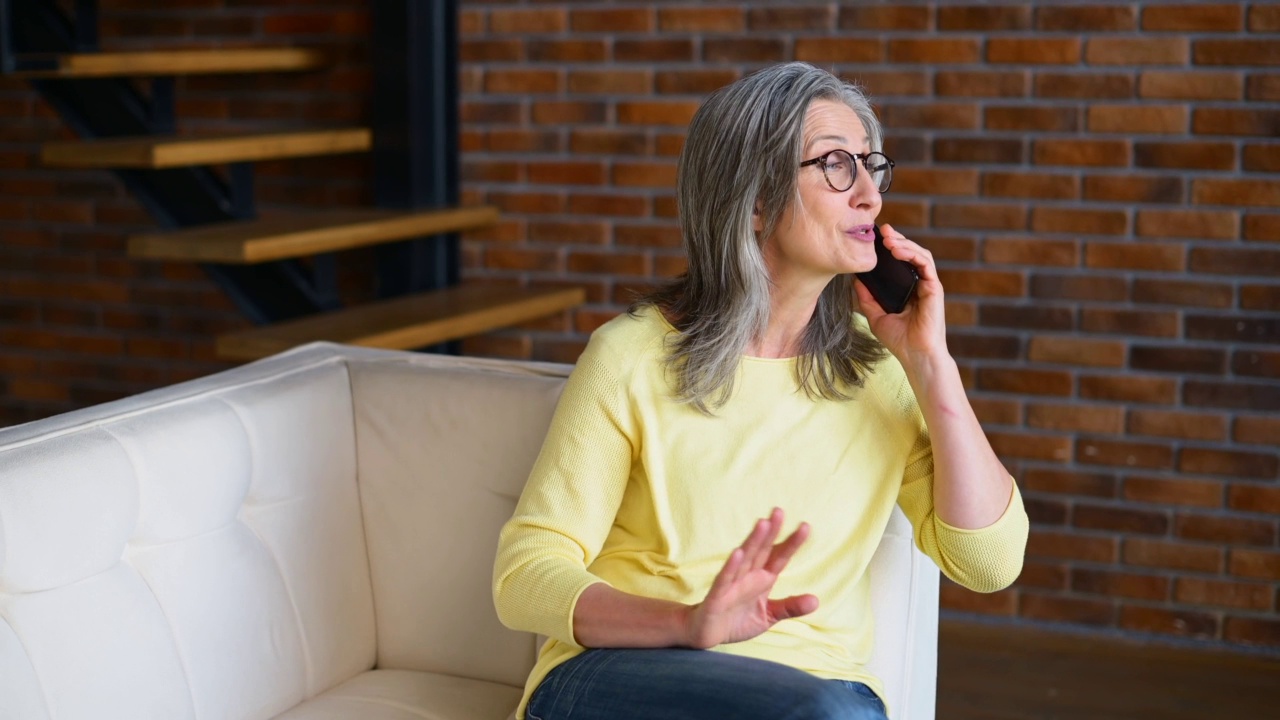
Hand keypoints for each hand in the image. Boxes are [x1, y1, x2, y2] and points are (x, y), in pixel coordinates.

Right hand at [684, 508, 817, 648]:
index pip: (779, 558)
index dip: (791, 543)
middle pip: (761, 551)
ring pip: (745, 559)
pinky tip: (738, 553)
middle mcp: (748, 577)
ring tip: (763, 524)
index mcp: (762, 580)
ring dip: (753, 542)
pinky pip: (725, 579)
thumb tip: (816, 601)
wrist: (708, 635)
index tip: (805, 527)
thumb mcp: (769, 616)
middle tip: (779, 511)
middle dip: (770, 532)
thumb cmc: (737, 620)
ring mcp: (732, 584)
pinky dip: (731, 566)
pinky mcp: (717, 596)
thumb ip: (790, 608)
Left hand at [854, 223, 947, 364]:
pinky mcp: (934, 287)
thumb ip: (867, 298)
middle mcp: (918, 284)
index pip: (899, 262)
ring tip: (888, 238)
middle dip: (896, 239)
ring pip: (919, 254)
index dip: (889, 248)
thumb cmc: (899, 340)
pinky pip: (925, 263)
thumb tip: (855, 280)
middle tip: (880, 230)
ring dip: (904, 242)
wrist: (915, 355)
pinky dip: (912, 253)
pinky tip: (897, 250)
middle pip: (910, 253)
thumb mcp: (876, 316)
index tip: (874, 238)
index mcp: (906, 289)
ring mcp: (927, 285)